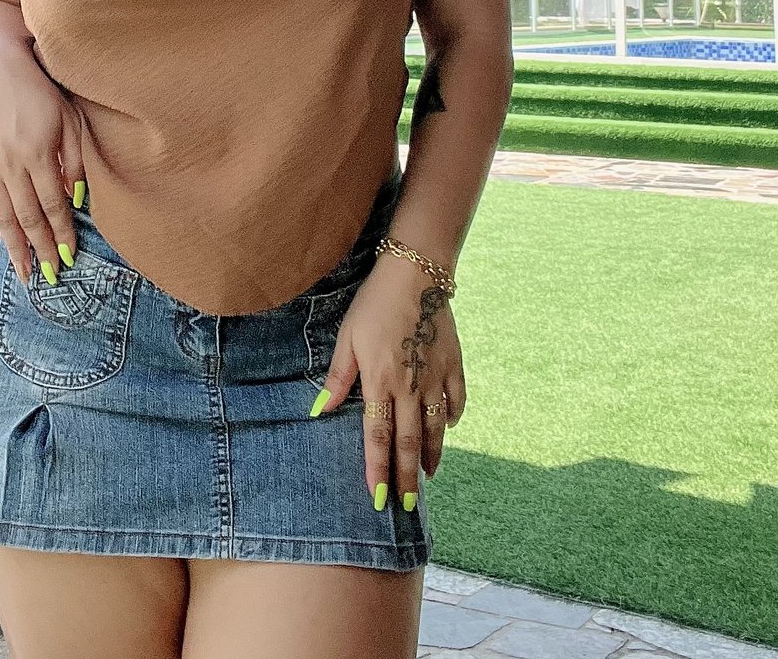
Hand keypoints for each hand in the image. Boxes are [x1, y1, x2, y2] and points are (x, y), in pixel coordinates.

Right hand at [0, 43, 86, 287]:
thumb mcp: (69, 120)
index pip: (53, 205)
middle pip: (27, 217)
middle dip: (40, 250)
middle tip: (49, 277)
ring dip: (14, 248)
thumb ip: (75, 161)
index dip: (61, 233)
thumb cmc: (42, 95)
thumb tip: (77, 202)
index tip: (69, 256)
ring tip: (23, 272)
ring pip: (1, 216)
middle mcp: (10, 163)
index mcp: (38, 152)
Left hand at [311, 255, 465, 511]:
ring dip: (431, 455)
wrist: (417, 272)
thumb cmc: (374, 303)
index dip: (377, 469)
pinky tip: (447, 429)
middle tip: (407, 505)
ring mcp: (436, 376)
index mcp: (381, 380)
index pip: (377, 436)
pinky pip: (456, 400)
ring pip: (436, 427)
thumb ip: (338, 377)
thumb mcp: (348, 337)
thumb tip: (321, 411)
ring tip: (428, 476)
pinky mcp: (454, 363)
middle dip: (406, 477)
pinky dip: (452, 419)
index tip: (377, 497)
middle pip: (408, 441)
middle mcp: (411, 385)